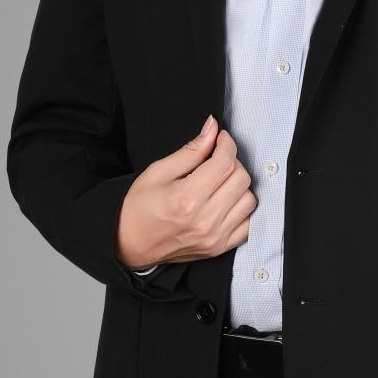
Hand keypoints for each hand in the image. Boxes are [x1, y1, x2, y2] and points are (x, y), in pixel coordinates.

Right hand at [115, 116, 256, 267]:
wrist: (128, 244)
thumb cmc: (138, 208)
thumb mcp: (158, 171)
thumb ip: (190, 150)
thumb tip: (212, 129)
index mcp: (187, 198)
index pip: (225, 162)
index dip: (226, 144)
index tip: (221, 139)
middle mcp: (205, 220)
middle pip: (241, 179)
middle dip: (232, 162)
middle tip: (217, 159)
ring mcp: (214, 237)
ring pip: (248, 200)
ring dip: (238, 185)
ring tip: (220, 182)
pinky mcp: (218, 248)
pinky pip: (248, 225)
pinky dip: (242, 210)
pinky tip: (227, 202)